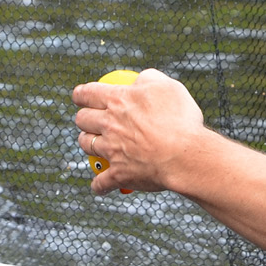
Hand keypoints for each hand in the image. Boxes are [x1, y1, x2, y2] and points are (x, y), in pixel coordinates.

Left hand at [73, 68, 205, 194]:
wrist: (185, 155)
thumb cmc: (181, 119)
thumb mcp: (168, 87)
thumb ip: (149, 78)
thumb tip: (139, 78)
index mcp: (119, 100)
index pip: (88, 93)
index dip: (81, 94)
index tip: (80, 96)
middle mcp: (109, 124)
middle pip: (83, 119)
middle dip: (84, 118)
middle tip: (90, 119)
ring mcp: (111, 150)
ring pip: (87, 145)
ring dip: (89, 144)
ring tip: (96, 145)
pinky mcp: (118, 174)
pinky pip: (101, 182)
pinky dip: (99, 185)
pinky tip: (100, 187)